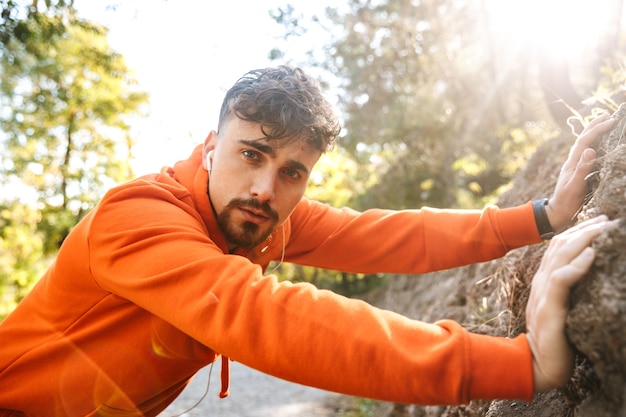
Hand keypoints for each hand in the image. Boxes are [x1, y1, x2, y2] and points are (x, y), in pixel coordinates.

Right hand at [525, 215, 614, 391]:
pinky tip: (592, 254)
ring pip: (560, 256)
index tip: (600, 223)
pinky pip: (561, 279)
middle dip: (585, 230)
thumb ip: (568, 289)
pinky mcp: (549, 307)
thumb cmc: (557, 340)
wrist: (538, 364)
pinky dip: (577, 264)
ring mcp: (543, 293)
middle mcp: (541, 281)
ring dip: (584, 239)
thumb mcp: (563, 307)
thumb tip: (589, 273)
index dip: (578, 231)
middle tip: (607, 219)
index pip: (558, 247)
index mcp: (544, 281)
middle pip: (560, 245)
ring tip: (603, 229)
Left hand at [546, 114, 614, 232]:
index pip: (584, 141)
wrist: (558, 213)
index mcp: (571, 163)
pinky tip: (601, 143)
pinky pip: (587, 153)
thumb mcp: (575, 186)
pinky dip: (595, 144)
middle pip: (583, 139)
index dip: (596, 130)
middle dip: (594, 126)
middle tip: (608, 115)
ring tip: (606, 123)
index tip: (610, 121)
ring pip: (585, 145)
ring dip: (594, 133)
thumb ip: (582, 168)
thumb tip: (590, 149)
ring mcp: (575, 166)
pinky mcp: (579, 172)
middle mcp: (573, 162)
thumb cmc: (567, 202)